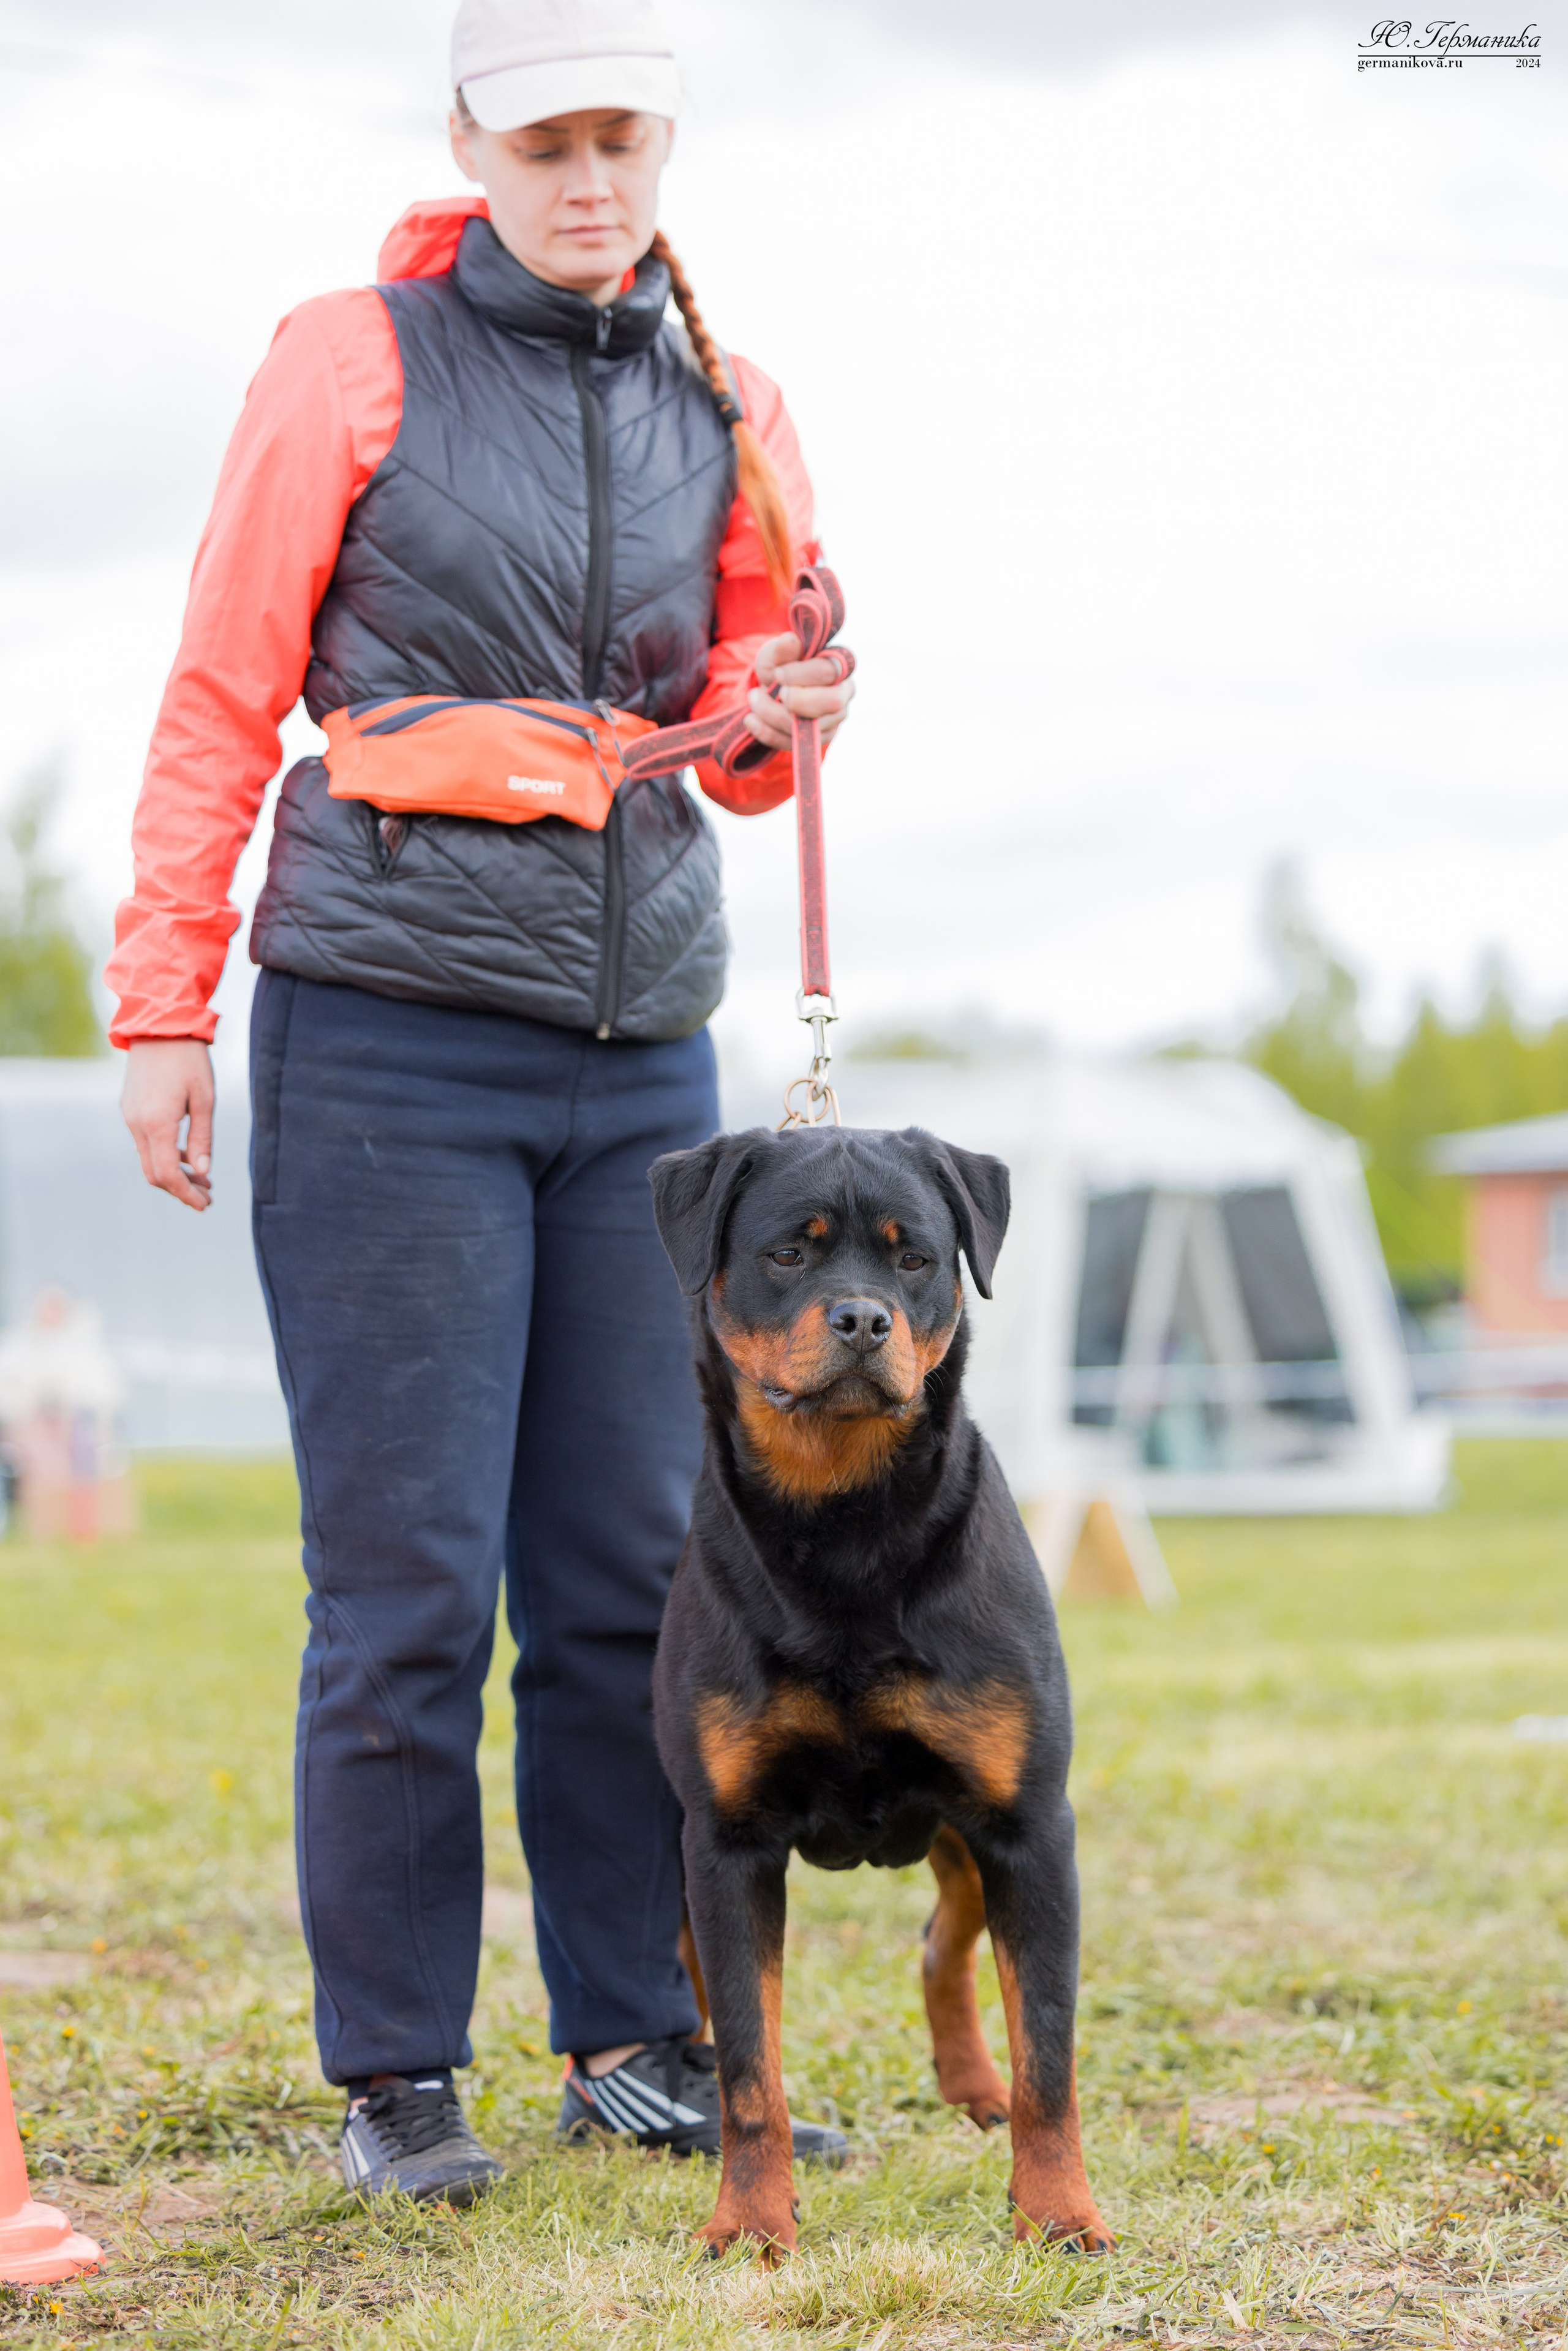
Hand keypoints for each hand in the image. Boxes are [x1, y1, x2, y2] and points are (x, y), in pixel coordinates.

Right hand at [122, 1039, 214, 1211]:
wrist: (159, 1025)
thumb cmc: (188, 1059)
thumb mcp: (204, 1099)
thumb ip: (202, 1138)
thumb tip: (202, 1172)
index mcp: (157, 1123)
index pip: (166, 1175)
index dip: (185, 1194)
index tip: (204, 1205)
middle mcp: (137, 1124)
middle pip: (153, 1173)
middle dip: (180, 1189)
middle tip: (207, 1197)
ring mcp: (130, 1117)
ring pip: (148, 1160)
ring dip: (173, 1174)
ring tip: (202, 1179)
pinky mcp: (130, 1109)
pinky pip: (144, 1143)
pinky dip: (163, 1156)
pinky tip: (186, 1157)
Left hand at [746, 632, 855, 757]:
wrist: (774, 690)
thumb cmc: (780, 666)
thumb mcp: (775, 654)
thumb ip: (782, 648)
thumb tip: (790, 641)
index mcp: (839, 664)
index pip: (829, 671)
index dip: (802, 674)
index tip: (777, 674)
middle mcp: (844, 692)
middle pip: (833, 702)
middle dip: (798, 701)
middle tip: (776, 693)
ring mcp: (835, 718)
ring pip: (813, 727)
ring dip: (776, 716)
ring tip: (754, 699)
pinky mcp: (821, 738)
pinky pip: (796, 743)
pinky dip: (769, 733)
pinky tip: (751, 720)